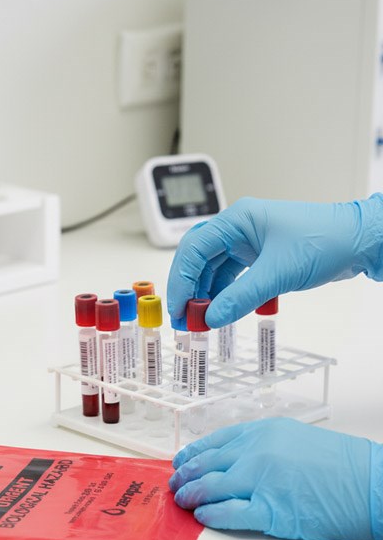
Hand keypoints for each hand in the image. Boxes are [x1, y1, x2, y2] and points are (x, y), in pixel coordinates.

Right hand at [165, 195, 382, 329]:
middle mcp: (238, 228)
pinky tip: (220, 311)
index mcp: (237, 219)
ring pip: (213, 269)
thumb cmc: (327, 240)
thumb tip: (211, 318)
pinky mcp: (259, 256)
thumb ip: (240, 297)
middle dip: (188, 289)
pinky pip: (230, 277)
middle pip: (198, 259)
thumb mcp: (278, 273)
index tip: (178, 307)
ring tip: (200, 319)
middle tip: (182, 317)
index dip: (181, 280)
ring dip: (204, 294)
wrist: (361, 242)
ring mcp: (248, 242)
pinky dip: (223, 294)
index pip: (194, 249)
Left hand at [169, 418, 382, 539]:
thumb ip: (261, 446)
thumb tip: (232, 461)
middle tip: (176, 486)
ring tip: (184, 503)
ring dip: (191, 497)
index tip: (179, 463)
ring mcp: (260, 481)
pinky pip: (227, 514)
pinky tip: (204, 517)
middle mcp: (255, 453)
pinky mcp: (270, 511)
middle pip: (204, 465)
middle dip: (184, 477)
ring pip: (208, 488)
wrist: (374, 484)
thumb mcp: (295, 438)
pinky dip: (211, 516)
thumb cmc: (341, 464)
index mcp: (261, 432)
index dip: (191, 455)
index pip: (212, 442)